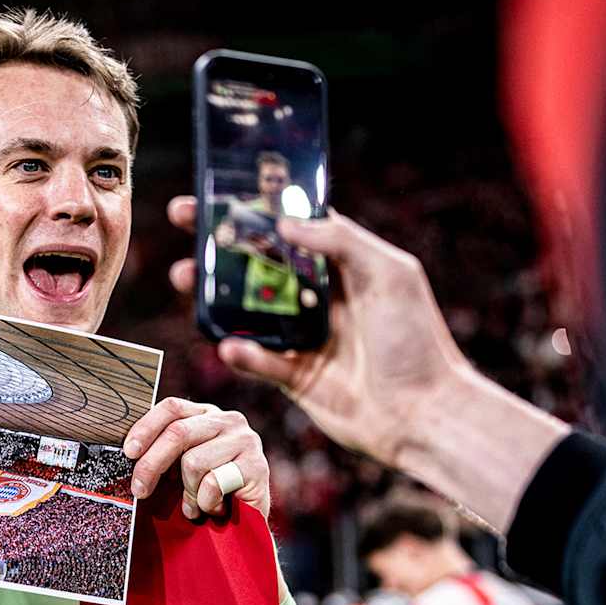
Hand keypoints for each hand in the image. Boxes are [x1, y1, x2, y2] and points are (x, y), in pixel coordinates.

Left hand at [124, 397, 270, 519]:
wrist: (247, 524)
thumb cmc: (207, 493)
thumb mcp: (181, 465)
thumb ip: (164, 451)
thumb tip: (130, 453)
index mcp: (207, 414)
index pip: (172, 407)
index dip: (146, 427)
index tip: (129, 452)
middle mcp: (229, 420)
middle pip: (178, 433)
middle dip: (152, 465)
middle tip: (140, 490)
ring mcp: (245, 441)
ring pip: (193, 461)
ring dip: (188, 492)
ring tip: (196, 504)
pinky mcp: (257, 466)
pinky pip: (213, 483)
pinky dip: (206, 502)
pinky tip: (216, 508)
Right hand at [166, 196, 468, 466]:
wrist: (423, 414)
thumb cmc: (416, 340)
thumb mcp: (389, 274)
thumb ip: (341, 241)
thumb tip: (285, 222)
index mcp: (342, 266)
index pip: (290, 226)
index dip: (254, 207)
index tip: (219, 190)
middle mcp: (318, 297)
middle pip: (257, 261)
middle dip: (217, 240)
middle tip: (182, 218)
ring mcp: (303, 336)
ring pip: (246, 309)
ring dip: (211, 293)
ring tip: (184, 277)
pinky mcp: (295, 376)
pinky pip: (258, 360)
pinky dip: (242, 352)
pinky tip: (231, 345)